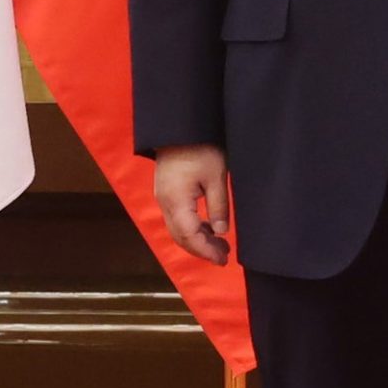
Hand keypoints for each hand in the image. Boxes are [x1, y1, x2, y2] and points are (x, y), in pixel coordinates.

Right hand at [152, 145, 231, 265]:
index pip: (189, 235)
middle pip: (179, 236)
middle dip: (201, 249)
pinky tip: (207, 228)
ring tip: (219, 244)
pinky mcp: (165, 192)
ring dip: (196, 240)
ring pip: (176, 229)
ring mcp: (162, 197)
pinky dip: (190, 228)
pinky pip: (175, 218)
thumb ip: (218, 206)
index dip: (206, 251)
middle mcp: (164, 202)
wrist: (179, 127)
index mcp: (176, 200)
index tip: (223, 259)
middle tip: (224, 256)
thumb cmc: (200, 148)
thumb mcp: (216, 177)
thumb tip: (221, 232)